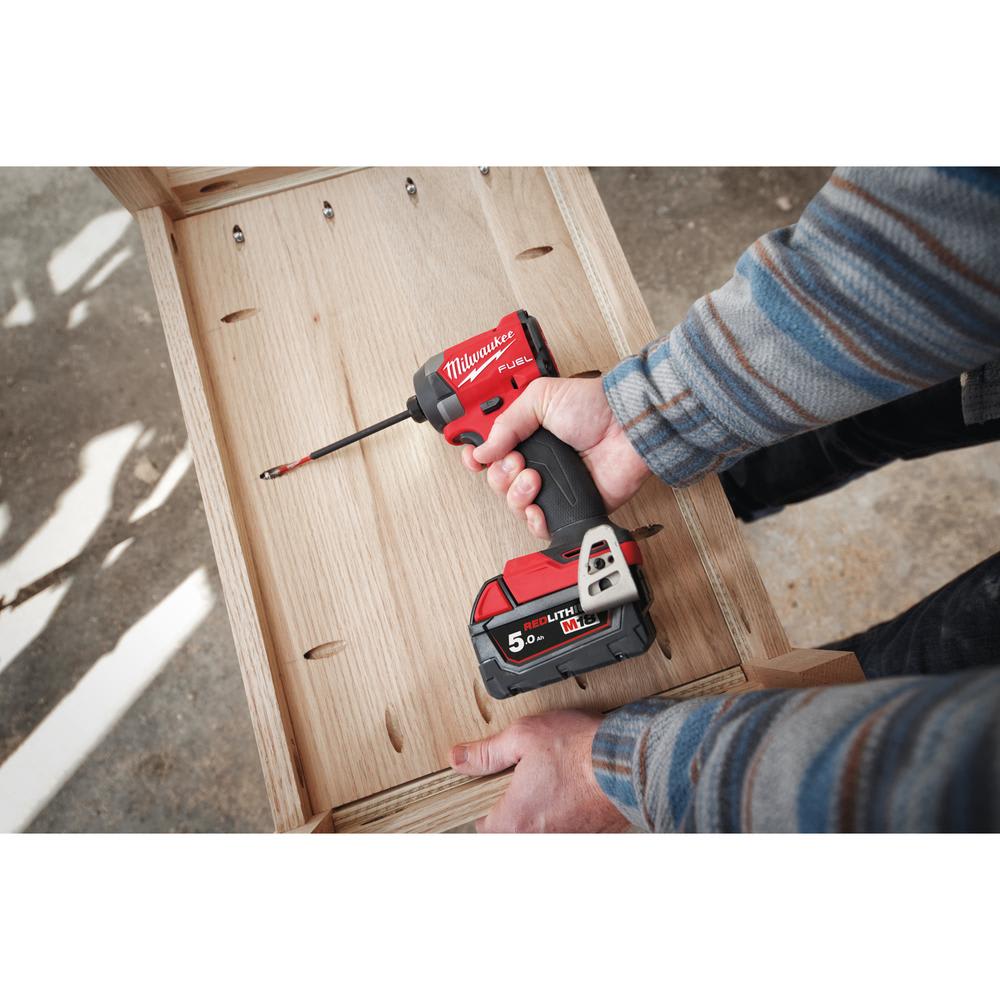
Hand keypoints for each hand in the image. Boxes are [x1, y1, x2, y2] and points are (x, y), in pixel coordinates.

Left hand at [449, 710, 629, 832]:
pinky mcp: (592, 836)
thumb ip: (486, 752)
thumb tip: (458, 758)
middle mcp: (539, 840)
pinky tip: (576, 785)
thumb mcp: (523, 736)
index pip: (484, 823)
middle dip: (519, 802)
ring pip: (542, 828)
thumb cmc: (581, 749)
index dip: (489, 797)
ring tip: (556, 776)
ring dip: (545, 807)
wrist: (631, 759)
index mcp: (514, 821)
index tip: (499, 780)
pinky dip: (569, 810)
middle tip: (531, 773)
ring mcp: (568, 840)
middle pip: (514, 827)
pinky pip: (569, 828)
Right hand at [461, 376, 649, 540]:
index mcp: (526, 434)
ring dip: (516, 494)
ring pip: (513, 504)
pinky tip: (537, 507)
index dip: (477, 457)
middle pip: (496, 481)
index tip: (474, 458)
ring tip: (535, 479)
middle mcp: (537, 460)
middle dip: (500, 474)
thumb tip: (482, 451)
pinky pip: (539, 525)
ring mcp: (552, 485)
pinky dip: (533, 520)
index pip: (490, 451)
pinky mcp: (568, 507)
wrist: (626, 429)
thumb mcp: (540, 398)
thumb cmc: (593, 407)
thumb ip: (506, 423)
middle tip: (518, 462)